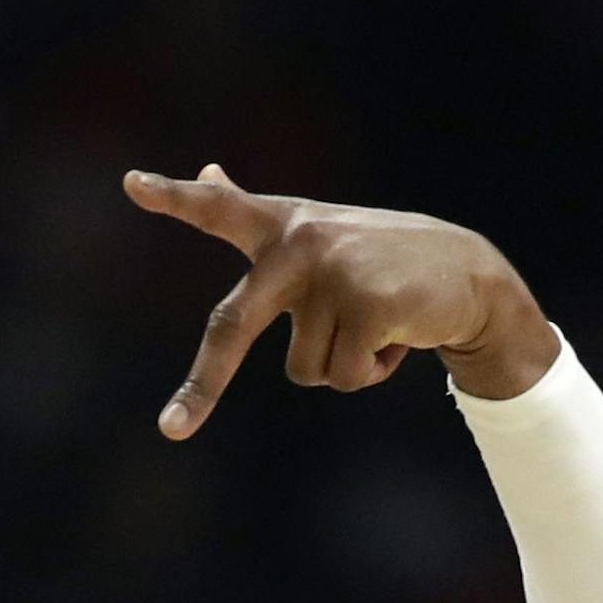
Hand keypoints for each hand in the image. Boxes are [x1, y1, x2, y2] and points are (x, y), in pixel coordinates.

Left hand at [123, 165, 559, 435]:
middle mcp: (302, 243)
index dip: (177, 197)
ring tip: (377, 325)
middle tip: (170, 431)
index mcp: (285, 228)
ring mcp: (335, 273)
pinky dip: (373, 372)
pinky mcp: (368, 306)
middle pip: (232, 328)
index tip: (132, 184)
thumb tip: (210, 171)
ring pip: (305, 371)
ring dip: (344, 365)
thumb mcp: (318, 235)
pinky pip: (344, 378)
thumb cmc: (381, 264)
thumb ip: (256, 213)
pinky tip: (399, 334)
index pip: (221, 211)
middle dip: (202, 387)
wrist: (470, 278)